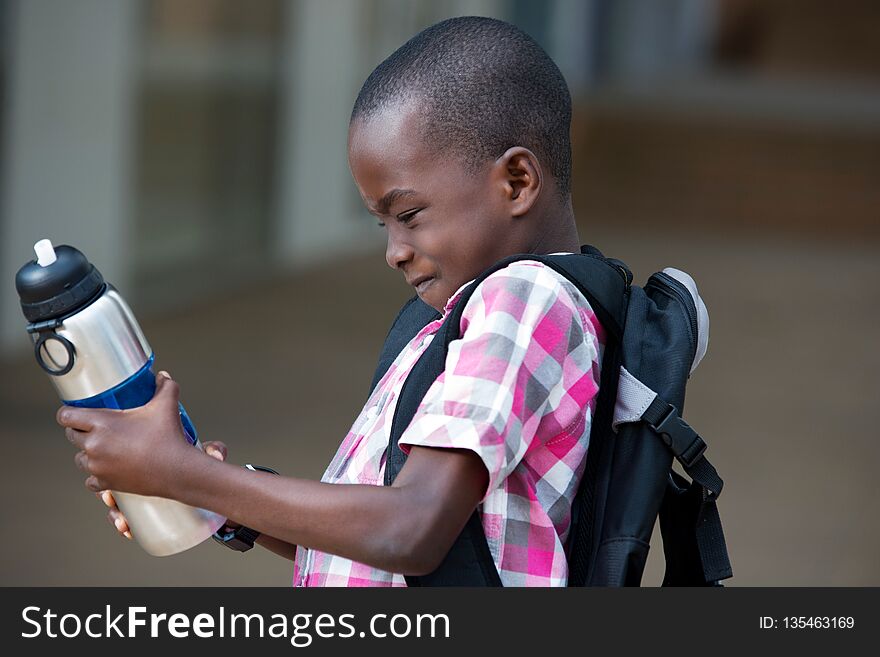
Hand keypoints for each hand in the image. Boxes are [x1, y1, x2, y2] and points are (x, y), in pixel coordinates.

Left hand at [57, 371, 199, 497]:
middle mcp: (94, 445)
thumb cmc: (168, 437)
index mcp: (102, 423)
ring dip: (87, 453)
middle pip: (71, 436)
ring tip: (103, 449)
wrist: (176, 470)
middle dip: (80, 431)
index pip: (66, 416)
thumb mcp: (166, 405)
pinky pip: (90, 481)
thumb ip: (164, 386)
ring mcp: (98, 466)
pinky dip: (96, 476)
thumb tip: (162, 376)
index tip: (74, 412)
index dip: (67, 413)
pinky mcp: (106, 483)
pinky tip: (106, 470)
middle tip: (96, 428)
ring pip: (79, 459)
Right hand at [99, 441, 229, 539]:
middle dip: (108, 497)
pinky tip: (128, 531)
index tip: (111, 486)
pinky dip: (126, 526)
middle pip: (115, 485)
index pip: (123, 462)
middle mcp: (142, 474)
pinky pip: (132, 518)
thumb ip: (214, 449)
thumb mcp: (205, 455)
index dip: (110, 474)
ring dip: (115, 516)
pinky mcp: (150, 510)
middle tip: (112, 503)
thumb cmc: (202, 464)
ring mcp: (144, 493)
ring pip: (120, 505)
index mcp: (148, 455)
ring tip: (123, 524)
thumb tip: (216, 455)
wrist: (212, 485)